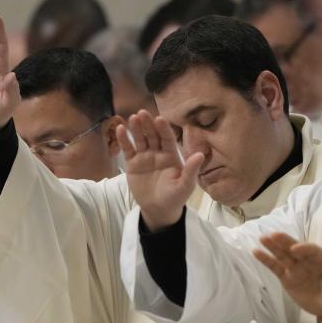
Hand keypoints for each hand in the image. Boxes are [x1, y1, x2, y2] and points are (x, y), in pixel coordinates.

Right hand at [119, 110, 203, 230]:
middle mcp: (158, 152)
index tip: (160, 119)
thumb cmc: (175, 197)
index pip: (167, 138)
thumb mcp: (185, 186)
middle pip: (152, 135)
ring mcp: (144, 157)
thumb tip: (201, 154)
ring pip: (140, 139)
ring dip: (136, 128)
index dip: (163, 129)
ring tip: (132, 118)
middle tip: (142, 113)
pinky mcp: (132, 163)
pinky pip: (128, 150)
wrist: (158, 210)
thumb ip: (191, 170)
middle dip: (148, 124)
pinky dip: (124, 140)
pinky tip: (120, 129)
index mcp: (171, 155)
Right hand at [253, 232, 321, 316]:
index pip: (313, 250)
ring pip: (283, 255)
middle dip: (285, 241)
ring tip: (263, 238)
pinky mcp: (286, 277)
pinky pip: (275, 267)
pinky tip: (256, 252)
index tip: (295, 249)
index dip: (304, 248)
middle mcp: (307, 260)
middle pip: (295, 249)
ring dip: (273, 246)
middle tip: (274, 234)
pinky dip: (266, 260)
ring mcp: (295, 268)